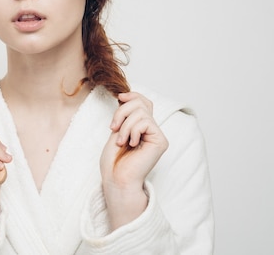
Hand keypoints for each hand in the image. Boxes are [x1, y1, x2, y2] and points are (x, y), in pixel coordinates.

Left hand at [99, 92, 168, 229]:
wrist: (116, 178)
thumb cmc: (114, 159)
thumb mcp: (116, 129)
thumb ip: (125, 114)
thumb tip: (125, 95)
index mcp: (142, 126)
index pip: (143, 101)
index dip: (132, 96)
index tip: (119, 98)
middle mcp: (152, 130)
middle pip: (141, 103)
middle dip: (122, 112)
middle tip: (113, 128)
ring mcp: (157, 135)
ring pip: (141, 112)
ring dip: (125, 125)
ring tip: (120, 140)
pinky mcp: (160, 141)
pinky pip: (145, 122)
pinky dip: (132, 131)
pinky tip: (131, 144)